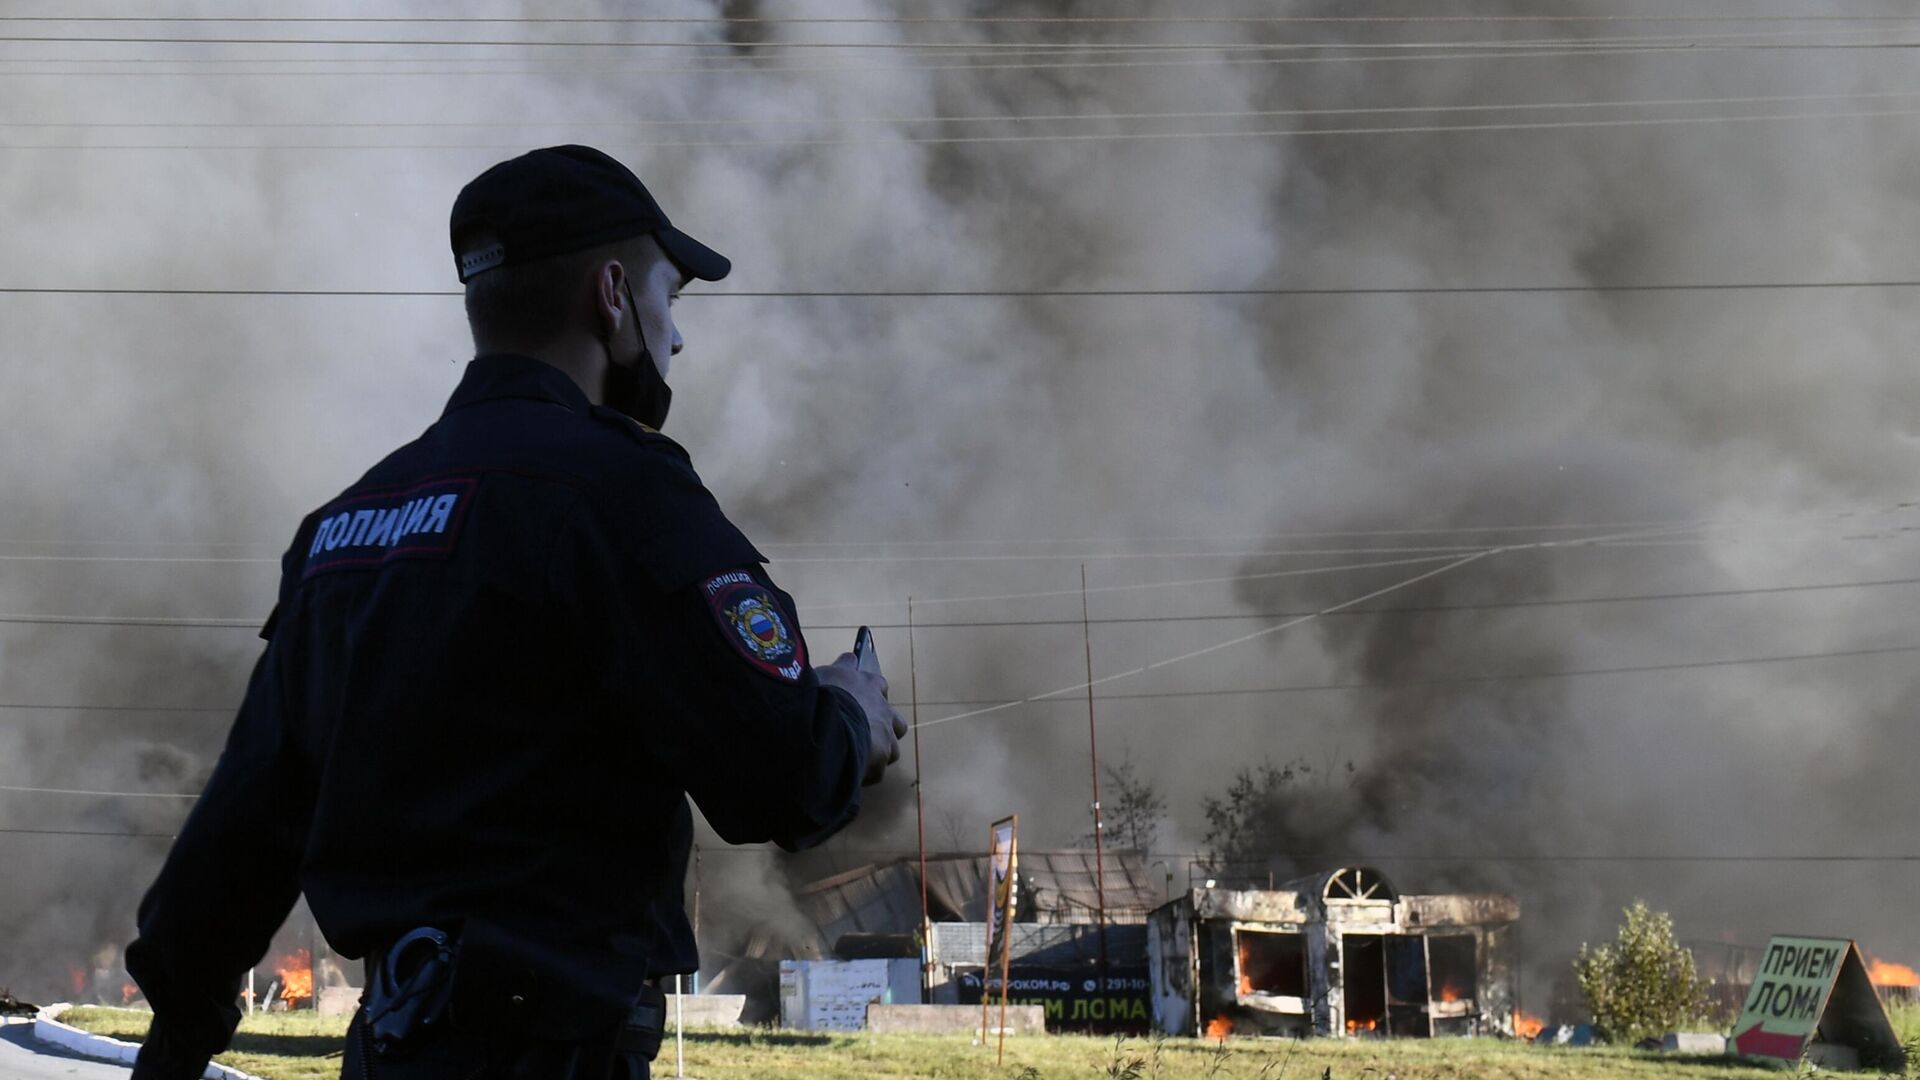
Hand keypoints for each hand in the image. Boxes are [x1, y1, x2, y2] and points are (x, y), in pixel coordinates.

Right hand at [816, 653, 907, 784]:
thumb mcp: (827, 672)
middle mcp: (883, 711)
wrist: (825, 723)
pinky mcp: (879, 760)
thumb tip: (851, 657)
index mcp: (870, 686)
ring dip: (878, 752)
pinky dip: (866, 772)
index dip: (871, 694)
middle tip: (864, 734)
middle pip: (896, 721)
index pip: (879, 686)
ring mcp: (884, 737)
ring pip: (892, 749)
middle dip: (884, 728)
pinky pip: (876, 771)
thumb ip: (842, 667)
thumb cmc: (823, 694)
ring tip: (859, 757)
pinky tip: (851, 773)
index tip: (860, 699)